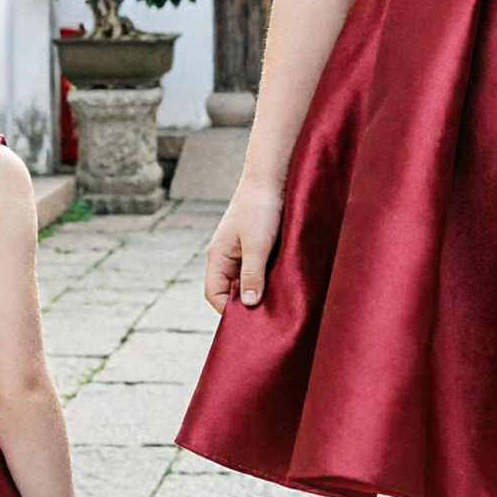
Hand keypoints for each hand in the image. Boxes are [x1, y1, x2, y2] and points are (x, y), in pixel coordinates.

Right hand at [203, 178, 284, 312]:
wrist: (271, 177)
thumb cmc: (260, 208)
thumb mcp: (257, 245)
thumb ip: (253, 275)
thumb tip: (249, 305)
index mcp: (218, 256)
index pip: (214, 294)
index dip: (228, 310)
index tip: (251, 320)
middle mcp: (226, 255)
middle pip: (229, 290)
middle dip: (245, 303)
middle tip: (266, 314)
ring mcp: (241, 250)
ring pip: (245, 279)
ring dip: (259, 289)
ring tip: (276, 299)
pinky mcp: (256, 244)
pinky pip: (257, 268)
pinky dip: (266, 277)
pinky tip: (282, 281)